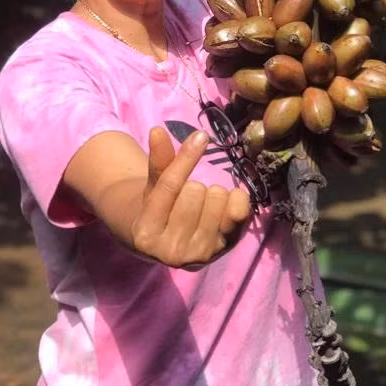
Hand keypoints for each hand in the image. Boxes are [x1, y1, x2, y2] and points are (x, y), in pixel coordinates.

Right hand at [130, 127, 250, 267]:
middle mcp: (171, 251)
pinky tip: (225, 207)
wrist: (170, 244)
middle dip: (194, 186)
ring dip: (212, 194)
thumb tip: (157, 131)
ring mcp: (200, 255)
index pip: (170, 186)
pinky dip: (236, 200)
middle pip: (195, 191)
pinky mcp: (224, 251)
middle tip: (187, 198)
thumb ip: (157, 161)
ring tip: (201, 207)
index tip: (201, 136)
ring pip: (217, 198)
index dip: (186, 158)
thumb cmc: (160, 209)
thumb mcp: (153, 186)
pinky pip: (240, 212)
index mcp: (146, 233)